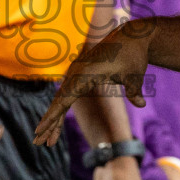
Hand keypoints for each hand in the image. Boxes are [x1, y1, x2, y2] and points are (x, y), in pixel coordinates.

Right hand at [36, 24, 153, 145]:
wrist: (131, 38)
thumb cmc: (133, 56)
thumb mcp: (135, 74)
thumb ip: (134, 91)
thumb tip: (141, 104)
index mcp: (87, 72)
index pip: (65, 98)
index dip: (53, 115)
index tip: (41, 129)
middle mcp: (77, 72)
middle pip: (58, 101)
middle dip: (48, 122)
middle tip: (38, 141)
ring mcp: (76, 73)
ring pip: (61, 99)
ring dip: (53, 119)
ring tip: (44, 139)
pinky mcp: (80, 75)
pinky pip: (67, 95)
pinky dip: (61, 110)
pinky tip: (56, 125)